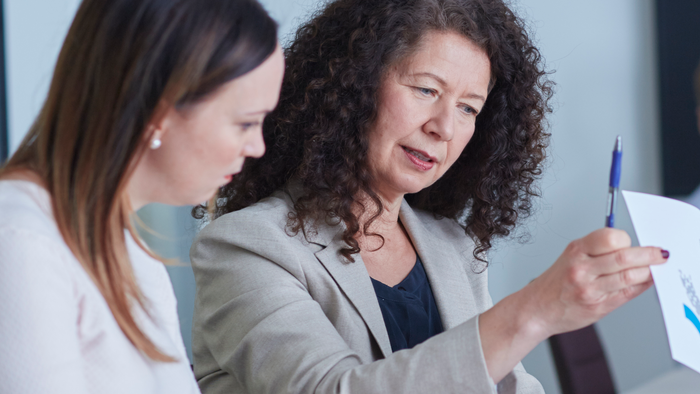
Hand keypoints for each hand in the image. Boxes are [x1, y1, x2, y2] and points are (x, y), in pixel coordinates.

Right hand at [479, 228, 667, 382]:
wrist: (536, 309)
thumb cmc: (555, 284)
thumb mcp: (570, 258)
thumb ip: (598, 252)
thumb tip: (632, 249)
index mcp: (576, 250)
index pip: (610, 237)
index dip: (627, 240)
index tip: (634, 243)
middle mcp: (581, 268)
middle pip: (624, 257)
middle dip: (649, 255)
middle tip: (660, 254)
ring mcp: (589, 289)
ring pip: (629, 276)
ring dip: (647, 272)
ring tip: (654, 269)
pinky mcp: (597, 306)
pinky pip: (626, 293)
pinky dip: (640, 286)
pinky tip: (644, 282)